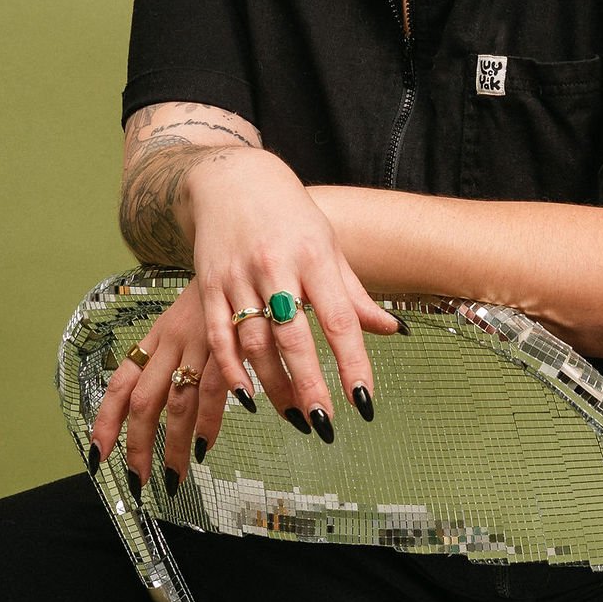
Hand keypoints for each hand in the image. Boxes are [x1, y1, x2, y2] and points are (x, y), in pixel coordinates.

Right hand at [92, 147, 396, 483]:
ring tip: (295, 416)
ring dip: (274, 384)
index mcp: (314, 257)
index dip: (352, 363)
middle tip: (325, 422)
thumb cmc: (291, 218)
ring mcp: (238, 276)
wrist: (233, 179)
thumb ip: (355, 295)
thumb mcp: (329, 247)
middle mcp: (276, 266)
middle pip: (294, 336)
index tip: (364, 401)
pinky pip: (219, 335)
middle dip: (310, 384)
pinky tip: (246, 398)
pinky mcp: (208, 284)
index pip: (338, 319)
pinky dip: (232, 369)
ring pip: (255, 341)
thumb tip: (393, 331)